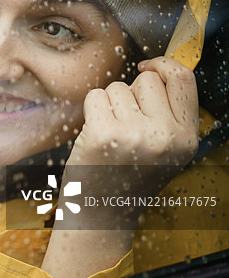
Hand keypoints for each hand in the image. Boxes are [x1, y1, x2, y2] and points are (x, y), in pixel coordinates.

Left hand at [65, 56, 198, 214]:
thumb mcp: (166, 149)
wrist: (102, 212)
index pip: (184, 79)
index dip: (164, 64)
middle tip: (125, 124)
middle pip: (146, 80)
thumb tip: (158, 68)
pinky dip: (91, 109)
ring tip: (111, 134)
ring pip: (117, 87)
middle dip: (131, 93)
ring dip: (109, 104)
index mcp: (186, 138)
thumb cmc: (128, 176)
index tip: (148, 65)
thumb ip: (169, 113)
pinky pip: (95, 96)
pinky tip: (95, 133)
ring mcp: (135, 134)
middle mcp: (166, 136)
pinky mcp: (104, 134)